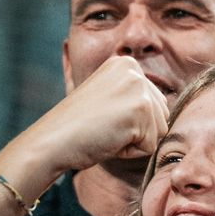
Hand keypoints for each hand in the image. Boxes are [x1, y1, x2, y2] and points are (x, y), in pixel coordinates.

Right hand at [20, 56, 170, 172]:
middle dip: (135, 130)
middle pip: (161, 115)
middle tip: (103, 126)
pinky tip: (108, 140)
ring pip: (159, 131)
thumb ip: (132, 93)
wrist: (50, 142)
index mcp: (126, 64)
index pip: (154, 102)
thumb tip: (164, 101)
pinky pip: (150, 145)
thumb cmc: (75, 126)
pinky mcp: (141, 110)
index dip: (130, 119)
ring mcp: (139, 89)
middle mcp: (135, 71)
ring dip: (134, 141)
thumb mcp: (107, 96)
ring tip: (105, 132)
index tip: (102, 116)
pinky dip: (130, 151)